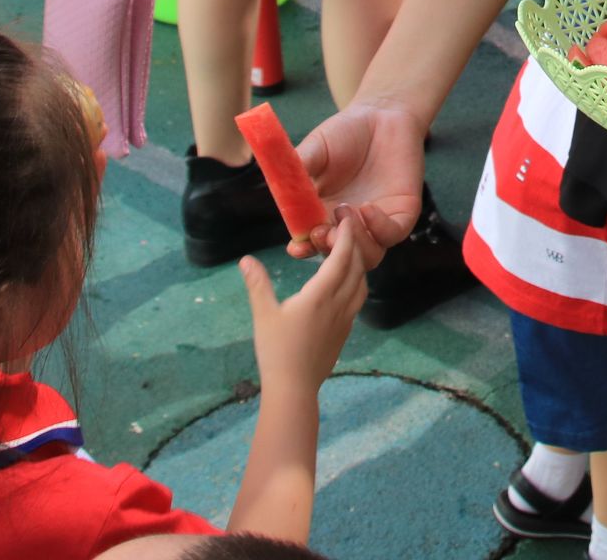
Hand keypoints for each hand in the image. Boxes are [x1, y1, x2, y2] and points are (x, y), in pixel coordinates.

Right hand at [240, 210, 384, 396]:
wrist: (295, 388)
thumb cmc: (277, 351)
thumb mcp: (264, 314)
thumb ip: (258, 284)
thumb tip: (245, 259)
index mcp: (321, 295)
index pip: (341, 258)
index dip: (346, 236)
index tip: (346, 219)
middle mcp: (339, 304)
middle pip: (357, 267)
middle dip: (354, 245)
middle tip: (345, 229)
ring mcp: (345, 319)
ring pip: (361, 284)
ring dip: (357, 264)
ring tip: (346, 253)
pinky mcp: (345, 332)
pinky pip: (357, 299)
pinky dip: (355, 282)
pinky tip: (344, 283)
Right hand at [292, 99, 426, 257]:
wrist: (383, 113)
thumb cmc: (345, 132)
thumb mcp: (314, 149)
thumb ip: (296, 168)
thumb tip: (277, 186)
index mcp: (323, 214)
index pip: (311, 243)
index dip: (303, 249)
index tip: (296, 247)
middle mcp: (350, 225)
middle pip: (339, 256)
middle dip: (328, 249)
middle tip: (322, 232)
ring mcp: (377, 223)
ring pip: (368, 255)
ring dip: (354, 243)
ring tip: (344, 213)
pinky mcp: (402, 214)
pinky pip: (392, 234)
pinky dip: (378, 228)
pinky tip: (367, 207)